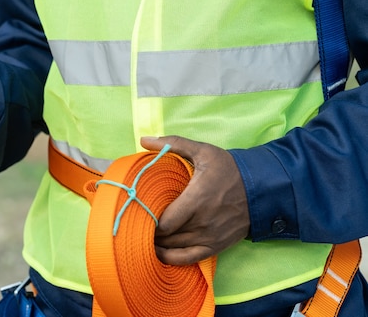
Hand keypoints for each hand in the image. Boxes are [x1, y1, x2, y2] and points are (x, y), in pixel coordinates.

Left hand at [141, 135, 249, 265]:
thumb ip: (172, 143)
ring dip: (157, 243)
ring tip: (145, 232)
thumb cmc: (228, 168)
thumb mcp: (202, 151)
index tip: (139, 210)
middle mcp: (203, 222)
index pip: (164, 221)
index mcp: (197, 199)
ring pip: (174, 248)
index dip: (148, 219)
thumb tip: (143, 139)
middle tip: (138, 221)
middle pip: (166, 236)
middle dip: (150, 230)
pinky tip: (158, 251)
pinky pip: (187, 259)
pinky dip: (170, 257)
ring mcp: (210, 237)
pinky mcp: (216, 246)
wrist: (261, 189)